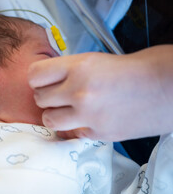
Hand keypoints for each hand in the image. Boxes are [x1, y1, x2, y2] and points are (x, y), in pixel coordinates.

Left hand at [28, 47, 172, 140]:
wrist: (164, 87)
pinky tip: (90, 117)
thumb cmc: (131, 70)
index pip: (34, 75)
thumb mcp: (93, 60)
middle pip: (39, 98)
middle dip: (48, 96)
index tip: (43, 81)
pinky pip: (71, 132)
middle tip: (59, 94)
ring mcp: (88, 115)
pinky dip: (76, 126)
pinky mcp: (98, 133)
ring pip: (48, 119)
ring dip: (55, 114)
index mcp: (78, 67)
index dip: (38, 78)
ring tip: (68, 109)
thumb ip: (67, 71)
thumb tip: (44, 82)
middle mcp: (79, 91)